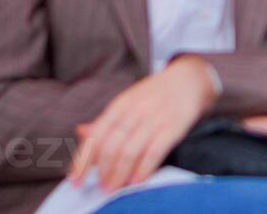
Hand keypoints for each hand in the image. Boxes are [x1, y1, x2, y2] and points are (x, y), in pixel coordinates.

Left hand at [71, 56, 217, 192]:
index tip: (76, 180)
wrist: (190, 79)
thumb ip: (107, 120)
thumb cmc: (155, 94)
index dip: (83, 160)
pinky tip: (138, 180)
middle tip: (102, 187)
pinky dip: (144, 168)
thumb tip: (81, 133)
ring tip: (116, 188)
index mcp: (120, 105)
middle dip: (104, 171)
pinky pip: (155, 150)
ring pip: (131, 150)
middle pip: (112, 146)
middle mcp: (135, 110)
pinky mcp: (174, 125)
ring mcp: (155, 117)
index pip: (96, 136)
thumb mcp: (128, 101)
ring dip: (120, 173)